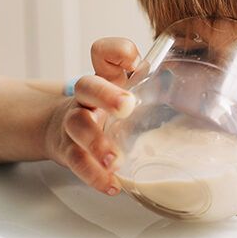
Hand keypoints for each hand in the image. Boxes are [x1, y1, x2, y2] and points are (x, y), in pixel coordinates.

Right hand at [43, 38, 140, 195]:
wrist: (60, 127)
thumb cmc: (104, 107)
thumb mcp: (125, 90)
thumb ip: (150, 82)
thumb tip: (176, 80)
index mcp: (104, 77)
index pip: (103, 53)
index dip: (116, 52)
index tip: (134, 62)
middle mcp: (86, 96)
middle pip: (88, 86)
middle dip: (106, 95)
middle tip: (126, 106)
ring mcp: (73, 121)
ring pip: (78, 125)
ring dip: (96, 142)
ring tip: (115, 160)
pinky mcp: (68, 149)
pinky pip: (77, 161)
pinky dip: (94, 175)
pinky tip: (112, 185)